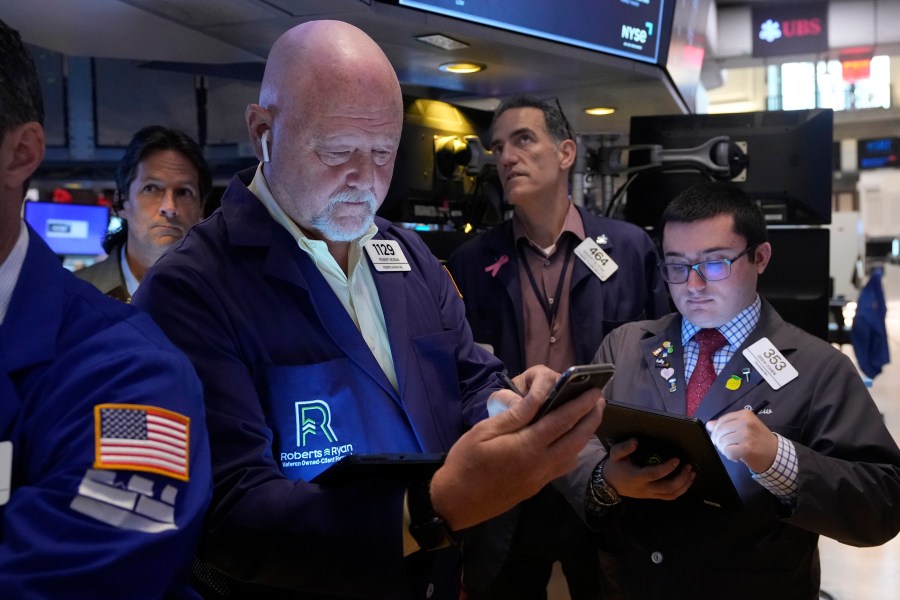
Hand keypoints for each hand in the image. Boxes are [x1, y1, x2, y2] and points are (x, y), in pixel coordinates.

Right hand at [430, 367, 602, 530]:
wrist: (456, 501)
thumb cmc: (465, 461)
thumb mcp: (484, 431)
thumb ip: (515, 415)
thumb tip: (539, 398)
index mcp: (527, 447)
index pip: (562, 421)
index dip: (580, 405)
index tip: (594, 391)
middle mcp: (540, 464)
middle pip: (575, 439)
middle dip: (591, 418)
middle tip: (600, 400)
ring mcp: (540, 478)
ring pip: (573, 455)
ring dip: (584, 435)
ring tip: (589, 417)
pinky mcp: (536, 487)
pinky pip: (562, 466)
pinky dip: (572, 451)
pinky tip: (569, 441)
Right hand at [602, 438, 694, 500]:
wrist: (609, 484)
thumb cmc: (615, 467)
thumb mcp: (615, 455)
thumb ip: (624, 448)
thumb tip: (636, 441)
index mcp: (636, 477)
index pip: (654, 474)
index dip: (667, 468)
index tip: (677, 459)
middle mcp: (645, 488)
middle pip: (667, 488)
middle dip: (681, 478)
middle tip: (689, 466)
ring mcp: (650, 494)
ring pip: (671, 495)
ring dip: (684, 485)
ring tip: (692, 473)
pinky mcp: (653, 496)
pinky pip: (669, 497)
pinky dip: (680, 490)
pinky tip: (686, 482)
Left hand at [706, 409, 777, 472]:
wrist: (776, 453)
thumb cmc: (759, 439)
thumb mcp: (744, 426)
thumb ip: (726, 424)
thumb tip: (709, 425)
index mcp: (744, 414)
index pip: (721, 421)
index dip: (716, 431)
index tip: (719, 438)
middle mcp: (745, 422)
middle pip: (719, 431)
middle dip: (719, 441)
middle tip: (728, 447)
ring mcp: (746, 435)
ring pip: (722, 441)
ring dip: (725, 449)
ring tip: (734, 450)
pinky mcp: (746, 448)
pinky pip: (727, 451)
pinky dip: (729, 456)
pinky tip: (737, 456)